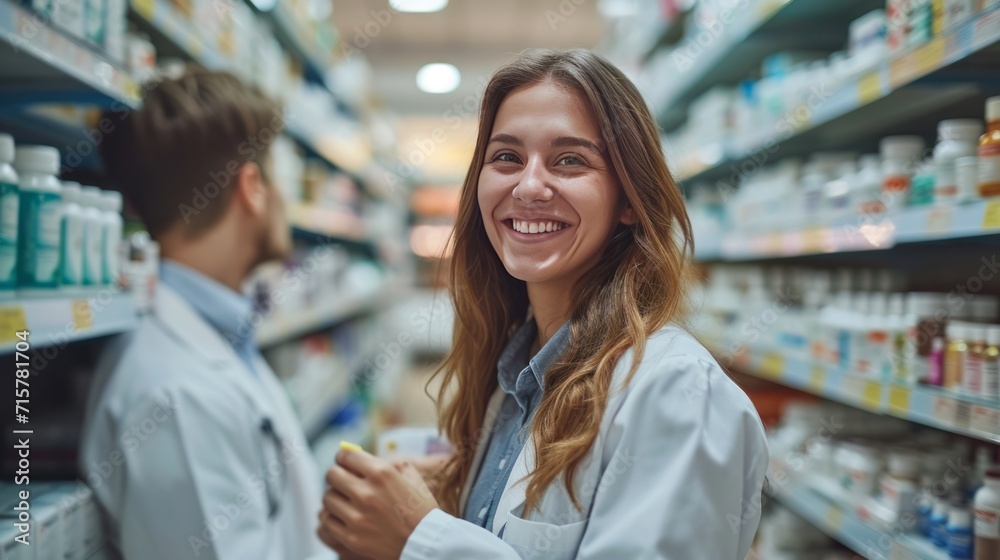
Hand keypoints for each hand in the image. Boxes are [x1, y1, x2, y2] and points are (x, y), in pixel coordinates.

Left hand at [318, 449, 439, 559]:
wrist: (426, 543)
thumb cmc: (420, 509)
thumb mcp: (412, 478)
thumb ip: (390, 464)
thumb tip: (366, 459)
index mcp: (381, 473)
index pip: (346, 456)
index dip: (342, 457)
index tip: (343, 462)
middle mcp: (366, 492)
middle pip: (332, 475)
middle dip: (336, 475)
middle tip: (342, 481)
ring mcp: (357, 517)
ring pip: (327, 498)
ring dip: (335, 497)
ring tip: (344, 501)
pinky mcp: (351, 538)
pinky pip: (327, 521)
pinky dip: (332, 517)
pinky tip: (342, 517)